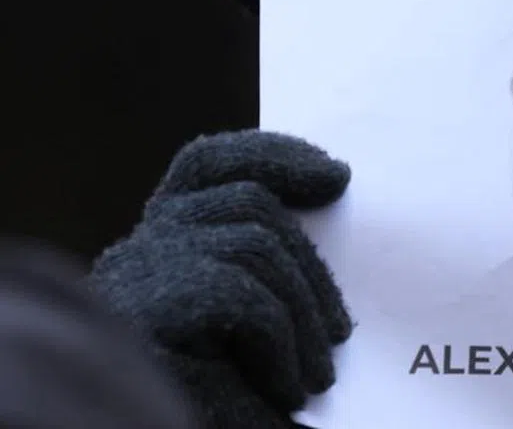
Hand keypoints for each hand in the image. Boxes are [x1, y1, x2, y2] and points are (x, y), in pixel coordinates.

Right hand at [89, 130, 352, 428]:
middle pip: (249, 203)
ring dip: (303, 313)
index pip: (210, 166)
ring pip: (255, 245)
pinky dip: (279, 343)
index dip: (272, 156)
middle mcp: (140, 247)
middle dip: (310, 264)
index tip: (337, 177)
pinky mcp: (139, 313)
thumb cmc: (214, 394)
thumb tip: (334, 190)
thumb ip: (274, 265)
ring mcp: (134, 275)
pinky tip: (287, 388)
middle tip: (340, 331)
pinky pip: (240, 295)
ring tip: (318, 375)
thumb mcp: (250, 319)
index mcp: (163, 241)